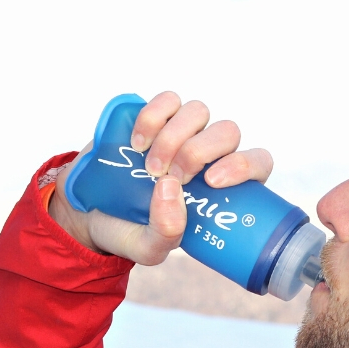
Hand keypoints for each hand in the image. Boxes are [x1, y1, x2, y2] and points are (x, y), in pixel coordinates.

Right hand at [49, 91, 273, 264]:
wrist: (90, 210)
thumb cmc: (131, 230)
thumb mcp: (148, 247)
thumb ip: (166, 232)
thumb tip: (171, 188)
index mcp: (225, 187)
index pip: (258, 163)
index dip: (244, 165)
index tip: (212, 181)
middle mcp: (212, 154)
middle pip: (228, 132)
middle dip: (198, 152)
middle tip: (169, 177)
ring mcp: (186, 132)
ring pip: (199, 112)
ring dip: (173, 137)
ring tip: (148, 167)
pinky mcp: (157, 117)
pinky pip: (169, 100)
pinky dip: (153, 116)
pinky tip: (137, 142)